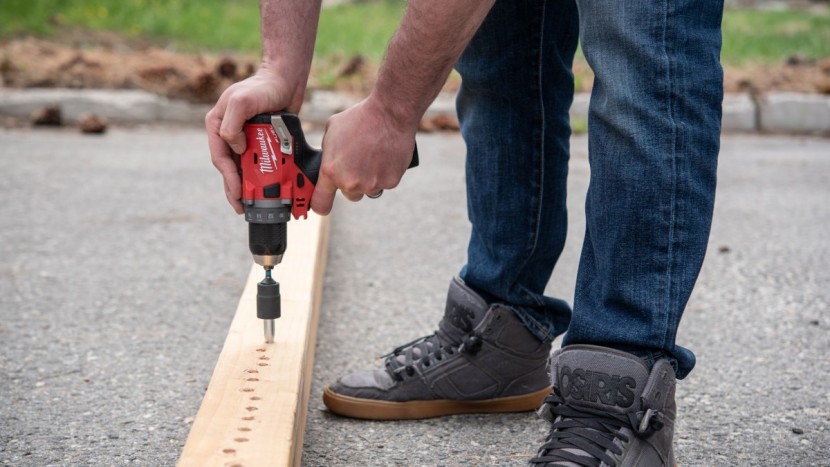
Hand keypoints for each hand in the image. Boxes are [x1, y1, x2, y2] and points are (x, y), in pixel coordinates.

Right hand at [206, 65, 303, 213]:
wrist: (286, 80)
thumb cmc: (263, 87)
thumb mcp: (242, 102)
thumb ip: (231, 125)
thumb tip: (235, 148)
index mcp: (216, 124)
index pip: (219, 157)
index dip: (228, 178)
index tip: (238, 193)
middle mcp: (227, 132)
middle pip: (228, 166)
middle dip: (234, 188)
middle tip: (242, 207)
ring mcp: (243, 136)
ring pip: (241, 167)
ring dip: (246, 184)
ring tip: (251, 202)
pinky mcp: (258, 139)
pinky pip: (256, 161)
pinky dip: (259, 175)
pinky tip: (265, 187)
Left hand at [311, 96, 417, 214]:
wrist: (389, 114)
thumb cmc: (360, 119)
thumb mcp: (332, 131)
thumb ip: (328, 153)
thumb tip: (328, 161)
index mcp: (331, 171)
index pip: (321, 203)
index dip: (321, 205)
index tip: (323, 204)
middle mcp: (350, 182)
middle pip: (350, 195)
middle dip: (353, 182)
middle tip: (359, 162)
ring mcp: (371, 184)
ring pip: (369, 189)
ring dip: (370, 178)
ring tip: (373, 156)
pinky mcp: (390, 182)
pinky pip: (385, 183)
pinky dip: (386, 173)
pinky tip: (385, 156)